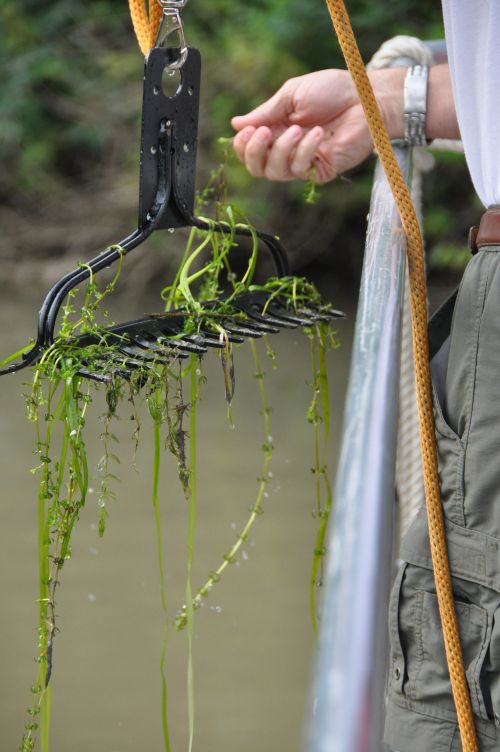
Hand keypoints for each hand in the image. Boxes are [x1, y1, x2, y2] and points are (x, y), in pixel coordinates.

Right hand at [231, 68, 404, 183]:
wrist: (364, 98)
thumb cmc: (331, 91)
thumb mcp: (291, 96)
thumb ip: (264, 113)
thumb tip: (235, 125)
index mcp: (275, 130)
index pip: (249, 150)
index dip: (242, 146)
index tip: (246, 131)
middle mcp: (286, 150)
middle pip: (257, 168)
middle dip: (254, 152)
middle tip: (263, 133)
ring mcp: (302, 162)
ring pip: (275, 172)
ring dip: (282, 149)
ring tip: (298, 128)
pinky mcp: (320, 171)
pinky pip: (300, 170)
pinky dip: (305, 151)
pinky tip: (318, 134)